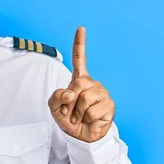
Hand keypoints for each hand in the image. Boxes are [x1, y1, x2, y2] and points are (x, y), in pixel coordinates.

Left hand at [48, 27, 114, 142]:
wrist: (81, 136)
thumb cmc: (68, 119)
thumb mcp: (54, 107)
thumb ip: (56, 97)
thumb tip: (70, 93)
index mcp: (78, 80)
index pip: (79, 58)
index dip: (80, 43)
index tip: (81, 28)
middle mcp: (92, 83)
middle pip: (78, 84)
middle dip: (70, 101)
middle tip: (70, 111)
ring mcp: (102, 93)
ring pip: (85, 99)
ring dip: (77, 112)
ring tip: (79, 117)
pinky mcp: (109, 105)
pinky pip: (92, 111)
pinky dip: (86, 118)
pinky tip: (89, 120)